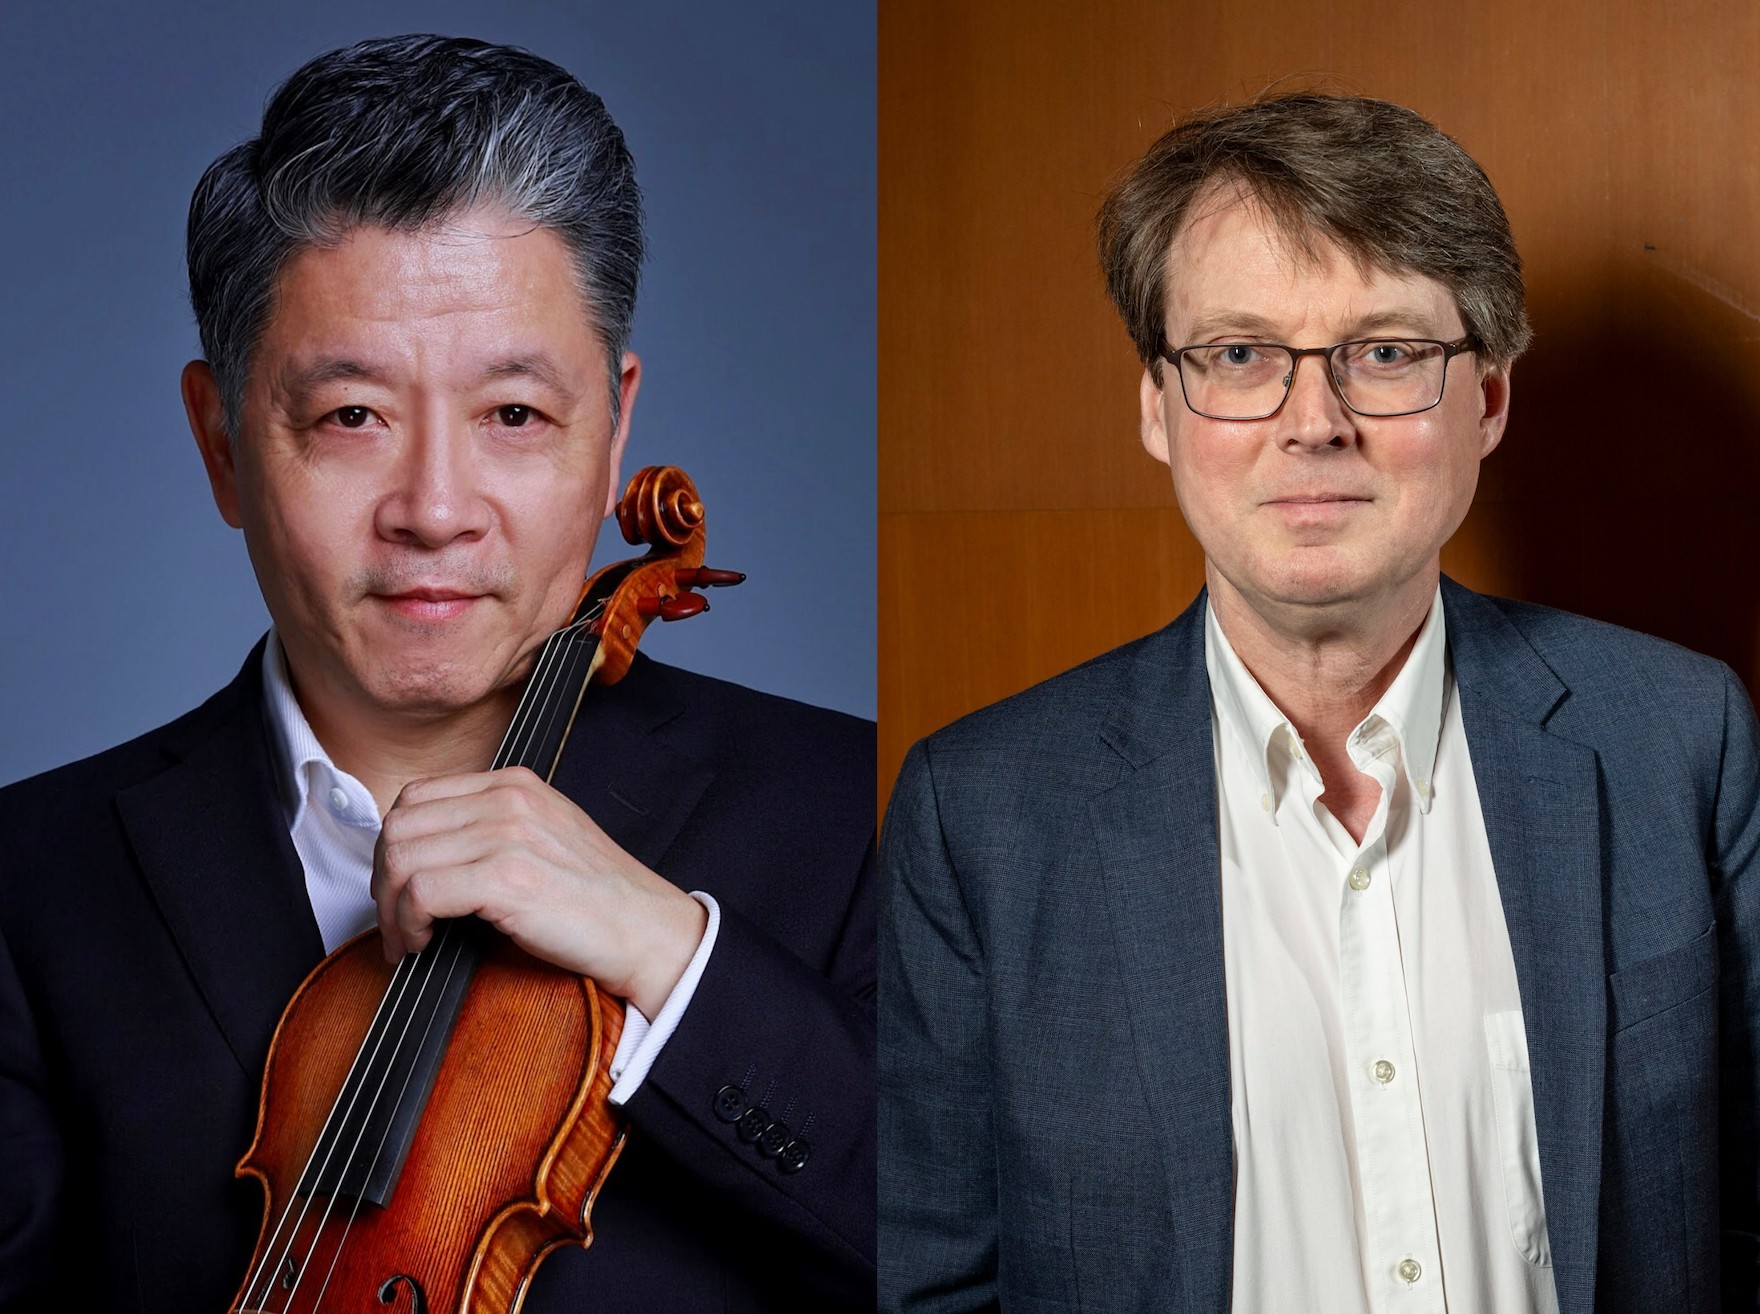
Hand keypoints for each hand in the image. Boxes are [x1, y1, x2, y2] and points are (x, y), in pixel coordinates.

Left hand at [371, 766, 707, 1018]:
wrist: (644, 929)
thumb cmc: (596, 898)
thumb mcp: (542, 838)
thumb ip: (490, 829)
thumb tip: (424, 854)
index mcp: (514, 784)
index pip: (416, 798)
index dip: (393, 847)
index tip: (397, 887)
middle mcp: (508, 800)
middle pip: (399, 826)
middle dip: (383, 879)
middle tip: (393, 920)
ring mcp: (508, 835)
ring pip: (403, 858)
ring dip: (391, 908)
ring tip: (407, 938)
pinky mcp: (507, 877)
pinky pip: (422, 892)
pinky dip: (408, 923)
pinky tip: (423, 942)